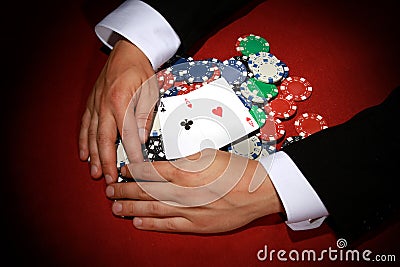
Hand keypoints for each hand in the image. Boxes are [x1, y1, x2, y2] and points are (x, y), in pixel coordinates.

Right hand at [79, 39, 157, 182]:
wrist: (128, 51)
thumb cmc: (141, 69)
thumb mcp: (150, 91)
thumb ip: (145, 116)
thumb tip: (143, 138)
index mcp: (121, 102)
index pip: (127, 135)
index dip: (132, 154)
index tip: (135, 168)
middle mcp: (105, 105)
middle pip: (104, 140)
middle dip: (106, 162)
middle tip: (109, 179)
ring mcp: (96, 104)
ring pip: (92, 135)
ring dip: (94, 156)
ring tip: (95, 172)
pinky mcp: (92, 103)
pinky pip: (86, 125)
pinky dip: (84, 141)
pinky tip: (84, 153)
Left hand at [105, 149, 283, 232]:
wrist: (257, 192)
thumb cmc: (236, 171)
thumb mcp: (208, 155)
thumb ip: (183, 161)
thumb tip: (166, 166)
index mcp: (185, 172)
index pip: (150, 171)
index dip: (133, 171)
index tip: (122, 170)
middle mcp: (183, 193)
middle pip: (146, 192)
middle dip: (125, 191)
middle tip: (110, 191)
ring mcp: (188, 211)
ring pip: (152, 209)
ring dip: (132, 208)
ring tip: (116, 207)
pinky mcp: (196, 225)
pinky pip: (168, 225)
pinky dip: (151, 224)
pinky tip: (138, 222)